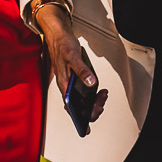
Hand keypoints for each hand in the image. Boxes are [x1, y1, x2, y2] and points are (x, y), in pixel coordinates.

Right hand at [30, 0, 104, 123]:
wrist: (58, 35)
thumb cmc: (62, 45)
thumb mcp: (73, 56)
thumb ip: (82, 70)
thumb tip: (91, 82)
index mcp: (63, 84)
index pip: (71, 108)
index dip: (79, 118)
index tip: (87, 126)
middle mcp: (66, 86)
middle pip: (79, 106)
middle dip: (91, 109)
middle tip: (101, 104)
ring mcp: (71, 83)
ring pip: (82, 99)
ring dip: (93, 101)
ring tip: (103, 96)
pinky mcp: (75, 78)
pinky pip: (84, 92)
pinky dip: (92, 93)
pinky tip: (99, 91)